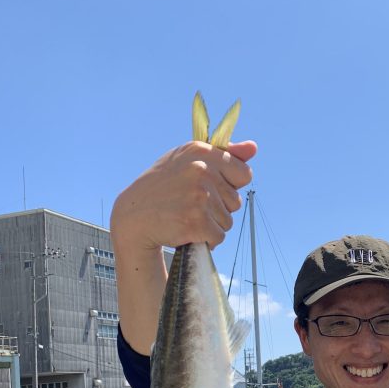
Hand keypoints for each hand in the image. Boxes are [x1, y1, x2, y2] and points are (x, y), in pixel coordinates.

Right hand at [111, 139, 256, 252]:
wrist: (134, 217)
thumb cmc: (164, 187)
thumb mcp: (189, 162)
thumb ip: (225, 154)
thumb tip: (254, 147)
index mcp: (201, 151)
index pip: (244, 174)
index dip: (230, 186)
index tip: (209, 188)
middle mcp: (201, 170)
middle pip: (236, 202)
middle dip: (218, 208)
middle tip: (190, 204)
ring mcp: (199, 196)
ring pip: (228, 221)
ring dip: (211, 225)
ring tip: (186, 216)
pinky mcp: (196, 221)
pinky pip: (218, 237)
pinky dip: (206, 240)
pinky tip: (186, 230)